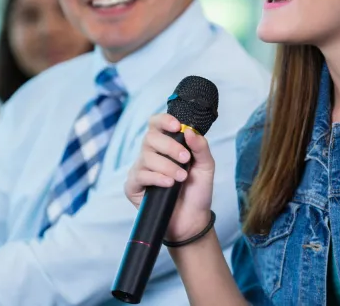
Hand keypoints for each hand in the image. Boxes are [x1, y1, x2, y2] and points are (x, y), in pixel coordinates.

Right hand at [125, 113, 215, 241]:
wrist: (192, 219)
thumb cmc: (197, 191)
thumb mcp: (206, 166)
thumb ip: (200, 147)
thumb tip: (189, 130)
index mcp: (166, 145)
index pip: (156, 124)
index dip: (164, 121)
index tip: (177, 126)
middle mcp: (151, 154)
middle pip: (150, 138)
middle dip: (170, 147)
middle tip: (185, 159)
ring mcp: (141, 169)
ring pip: (146, 157)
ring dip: (167, 166)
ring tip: (181, 178)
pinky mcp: (133, 186)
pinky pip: (140, 175)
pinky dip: (157, 178)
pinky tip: (169, 184)